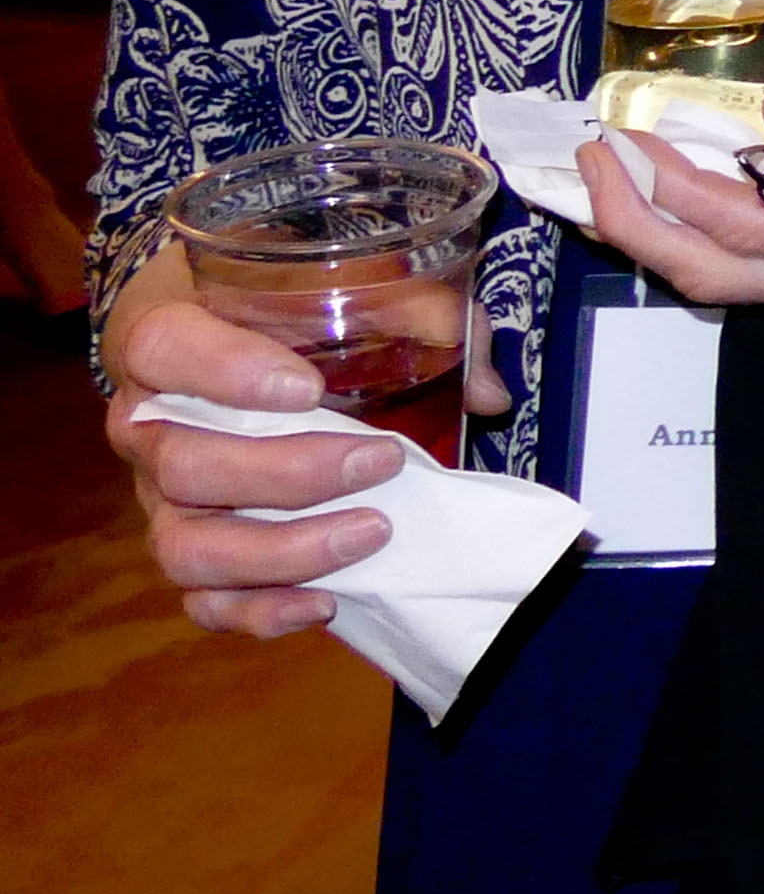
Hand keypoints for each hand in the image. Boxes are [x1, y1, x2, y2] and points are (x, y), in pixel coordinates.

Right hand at [102, 244, 500, 637]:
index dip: (226, 373)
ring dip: (282, 552)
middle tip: (382, 461)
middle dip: (290, 475)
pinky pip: (201, 602)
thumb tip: (486, 392)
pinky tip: (325, 602)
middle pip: (185, 467)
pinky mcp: (187, 550)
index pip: (163, 349)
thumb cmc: (282, 309)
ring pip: (187, 547)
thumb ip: (412, 314)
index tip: (307, 389)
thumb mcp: (338, 281)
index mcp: (165, 341)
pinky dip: (260, 612)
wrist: (225, 343)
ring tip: (371, 533)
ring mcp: (159, 499)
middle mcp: (148, 427)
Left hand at [581, 69, 763, 310]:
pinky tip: (676, 197)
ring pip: (729, 286)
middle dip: (634, 227)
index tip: (622, 138)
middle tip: (589, 165)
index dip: (670, 185)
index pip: (747, 223)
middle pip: (714, 276)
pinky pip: (758, 272)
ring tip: (613, 182)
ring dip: (659, 239)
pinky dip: (702, 240)